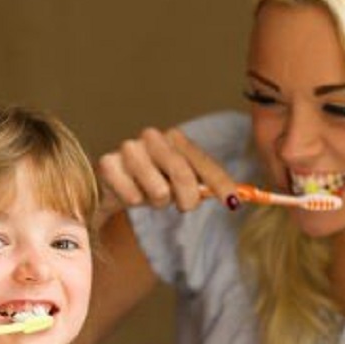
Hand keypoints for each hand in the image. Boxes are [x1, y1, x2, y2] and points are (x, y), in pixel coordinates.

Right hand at [97, 126, 237, 221]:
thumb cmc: (149, 182)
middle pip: (182, 173)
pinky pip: (132, 197)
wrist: (109, 184)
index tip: (233, 203)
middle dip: (187, 198)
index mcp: (174, 138)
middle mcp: (152, 137)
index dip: (220, 183)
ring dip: (157, 201)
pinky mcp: (108, 164)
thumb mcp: (179, 182)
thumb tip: (235, 199)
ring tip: (149, 195)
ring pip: (158, 190)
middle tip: (182, 206)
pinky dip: (134, 201)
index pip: (203, 162)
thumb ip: (203, 186)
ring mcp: (129, 148)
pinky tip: (128, 192)